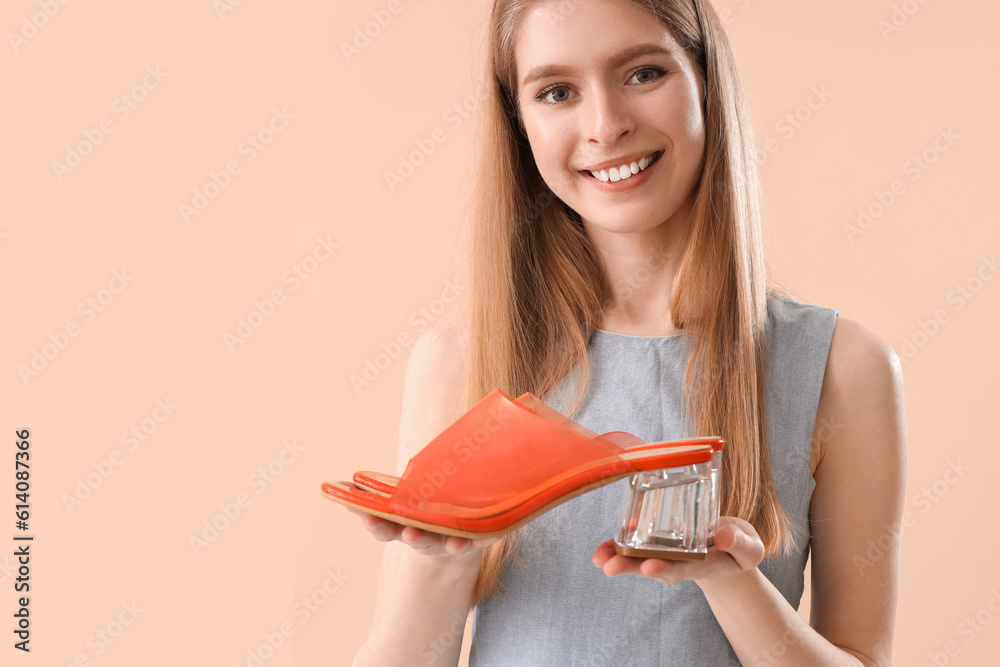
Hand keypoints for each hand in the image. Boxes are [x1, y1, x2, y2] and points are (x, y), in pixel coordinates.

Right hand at [345, 507, 499, 558]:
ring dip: (451, 544)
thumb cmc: (420, 510)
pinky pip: (483, 539)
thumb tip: (334, 486)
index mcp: (403, 526)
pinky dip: (487, 538)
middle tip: (410, 533)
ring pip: (450, 545)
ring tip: (454, 543)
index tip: (368, 517)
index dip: (377, 524)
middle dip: (414, 537)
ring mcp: (451, 540)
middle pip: (417, 539)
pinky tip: (495, 534)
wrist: (456, 535)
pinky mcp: (477, 539)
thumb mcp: (398, 500)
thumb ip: (369, 495)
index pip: (385, 529)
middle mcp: (427, 538)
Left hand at [591, 517, 764, 585]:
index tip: (651, 568)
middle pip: (653, 566)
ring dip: (618, 557)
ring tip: (599, 558)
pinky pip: (635, 546)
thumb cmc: (737, 548)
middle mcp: (680, 562)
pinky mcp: (657, 543)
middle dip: (630, 567)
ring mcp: (666, 554)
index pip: (683, 568)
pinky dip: (619, 545)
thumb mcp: (750, 548)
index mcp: (703, 565)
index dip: (666, 567)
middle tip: (610, 567)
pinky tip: (604, 547)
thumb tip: (722, 534)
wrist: (726, 550)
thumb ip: (739, 543)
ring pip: (639, 558)